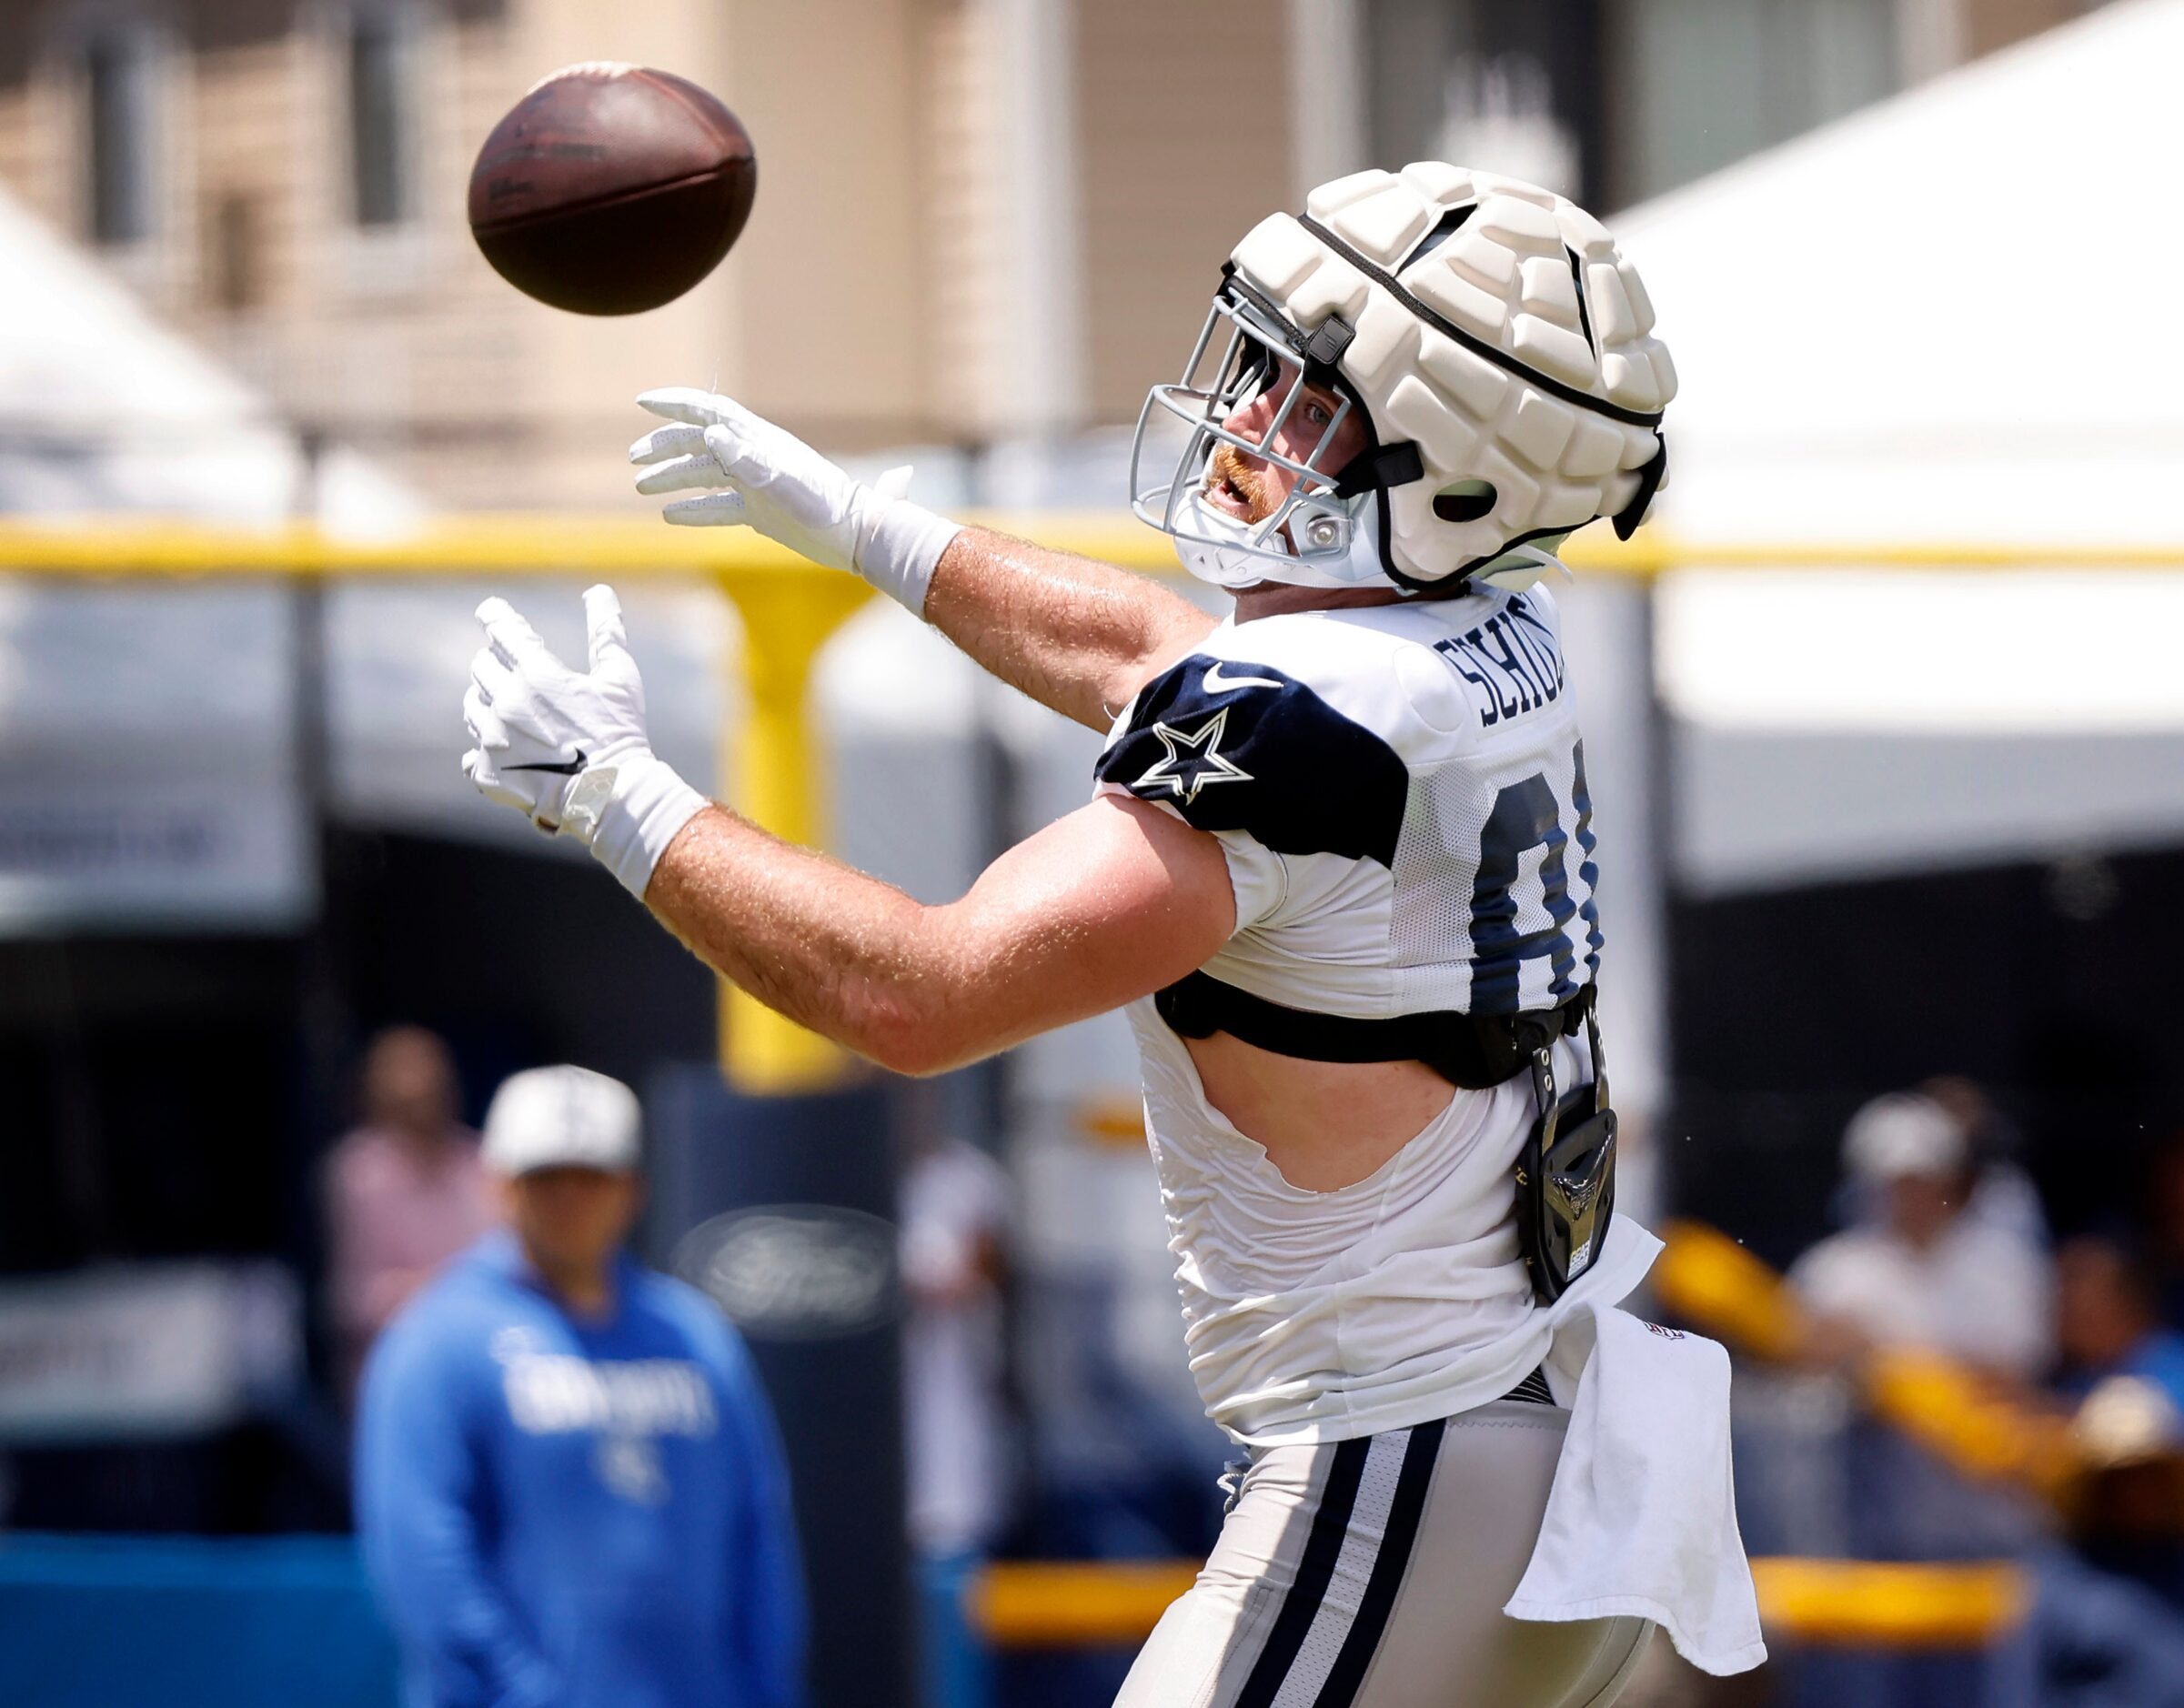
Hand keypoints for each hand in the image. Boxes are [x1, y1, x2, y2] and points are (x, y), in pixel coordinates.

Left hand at [463, 584, 649, 836]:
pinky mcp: (487, 771)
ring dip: (488, 704)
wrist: (611, 796)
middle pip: (481, 667)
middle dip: (496, 664)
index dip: (494, 616)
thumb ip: (606, 631)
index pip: (502, 631)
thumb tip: (598, 591)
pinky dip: (486, 751)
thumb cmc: (620, 733)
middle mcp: (507, 702)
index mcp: (537, 674)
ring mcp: (493, 738)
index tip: (489, 610)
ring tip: (515, 715)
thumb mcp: (620, 678)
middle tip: (515, 673)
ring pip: (472, 707)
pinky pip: (472, 754)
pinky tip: (508, 753)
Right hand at [628, 386, 958, 612]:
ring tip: (640, 487)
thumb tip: (710, 431)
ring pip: (704, 476)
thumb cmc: (826, 505)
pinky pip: (719, 508)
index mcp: (759, 441)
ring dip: (672, 479)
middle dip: (664, 447)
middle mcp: (754, 458)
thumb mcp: (784, 481)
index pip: (710, 412)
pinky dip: (694, 511)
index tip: (642, 401)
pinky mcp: (762, 513)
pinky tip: (669, 516)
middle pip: (699, 443)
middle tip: (633, 459)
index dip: (676, 404)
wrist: (857, 535)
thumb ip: (748, 458)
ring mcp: (756, 486)